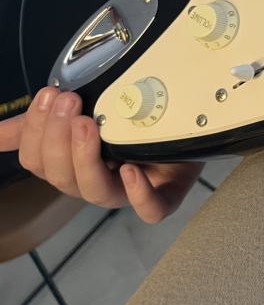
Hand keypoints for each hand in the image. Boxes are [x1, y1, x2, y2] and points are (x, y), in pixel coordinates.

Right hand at [0, 87, 202, 222]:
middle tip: (70, 102)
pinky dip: (139, 195)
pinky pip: (151, 210)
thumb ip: (41, 125)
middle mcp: (97, 182)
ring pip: (96, 192)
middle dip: (59, 138)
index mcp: (72, 165)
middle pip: (62, 176)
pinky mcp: (166, 196)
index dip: (37, 131)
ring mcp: (131, 192)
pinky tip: (129, 171)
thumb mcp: (86, 111)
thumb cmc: (130, 123)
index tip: (50, 94)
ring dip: (86, 158)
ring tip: (89, 125)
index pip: (38, 160)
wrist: (187, 122)